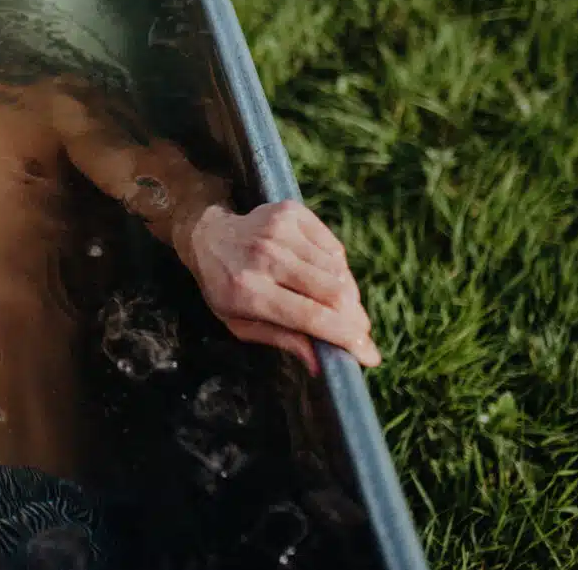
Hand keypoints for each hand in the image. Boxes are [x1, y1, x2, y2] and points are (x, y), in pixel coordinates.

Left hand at [175, 199, 379, 374]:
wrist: (207, 236)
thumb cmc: (224, 288)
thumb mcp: (240, 324)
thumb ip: (282, 341)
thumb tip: (320, 366)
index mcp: (249, 291)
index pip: (312, 316)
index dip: (347, 338)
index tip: (370, 356)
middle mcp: (265, 257)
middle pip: (333, 293)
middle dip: (356, 319)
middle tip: (359, 334)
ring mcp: (279, 230)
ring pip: (338, 271)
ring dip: (348, 296)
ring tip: (338, 306)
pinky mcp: (291, 212)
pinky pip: (334, 248)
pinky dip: (338, 269)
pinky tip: (324, 276)